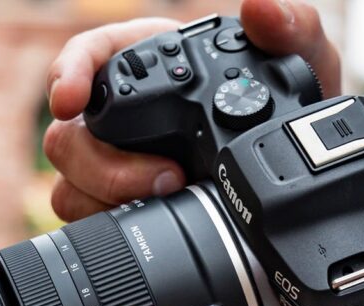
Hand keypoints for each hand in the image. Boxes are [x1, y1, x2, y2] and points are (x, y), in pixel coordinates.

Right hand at [43, 0, 341, 221]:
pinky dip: (114, 225)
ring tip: (174, 198)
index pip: (84, 58)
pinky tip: (155, 226)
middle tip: (167, 177)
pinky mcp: (123, 204)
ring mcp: (116, 163)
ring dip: (110, 198)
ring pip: (72, 184)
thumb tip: (261, 9)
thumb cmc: (283, 100)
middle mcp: (120, 114)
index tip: (69, 100)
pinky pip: (91, 218)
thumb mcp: (297, 59)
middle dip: (103, 164)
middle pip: (68, 136)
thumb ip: (288, 27)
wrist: (291, 162)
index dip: (66, 75)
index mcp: (147, 62)